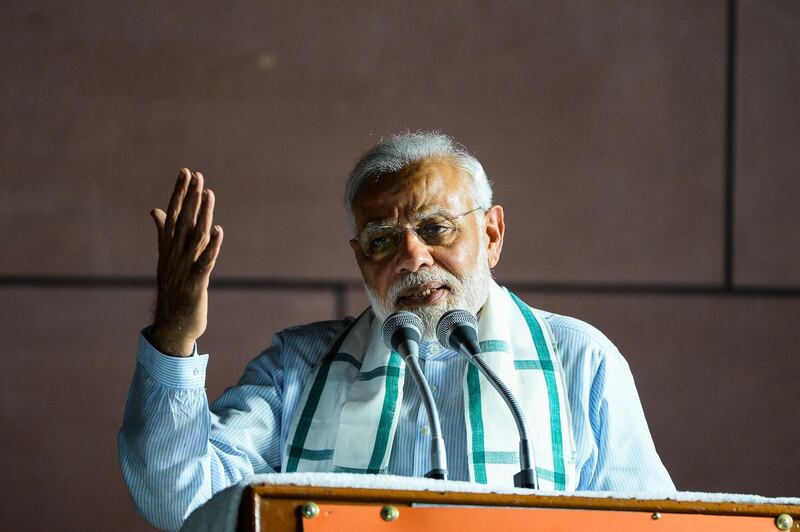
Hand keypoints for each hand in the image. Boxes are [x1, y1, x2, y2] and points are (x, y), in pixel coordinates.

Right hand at [149, 169, 222, 356]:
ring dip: (203, 215)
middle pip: (184, 220)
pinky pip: (204, 263)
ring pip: (195, 237)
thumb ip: (163, 232)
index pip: (174, 214)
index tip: (186, 172)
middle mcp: (175, 254)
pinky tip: (219, 232)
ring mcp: (185, 268)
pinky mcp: (196, 284)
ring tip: (209, 194)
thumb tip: (156, 209)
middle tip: (197, 174)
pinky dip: (212, 248)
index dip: (180, 193)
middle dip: (190, 197)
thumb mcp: (167, 258)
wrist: (172, 324)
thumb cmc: (173, 289)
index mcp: (169, 247)